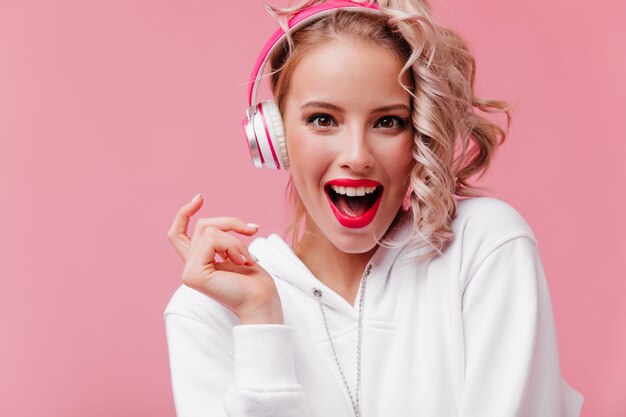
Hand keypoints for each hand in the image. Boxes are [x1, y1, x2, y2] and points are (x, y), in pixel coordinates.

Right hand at [167, 194, 282, 323]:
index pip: (178, 235)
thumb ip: (221, 238)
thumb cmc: (256, 281)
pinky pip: (212, 240)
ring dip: (236, 240)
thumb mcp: (237, 250)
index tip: (199, 198)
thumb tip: (220, 223)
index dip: (185, 214)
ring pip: (210, 231)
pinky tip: (242, 262)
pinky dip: (233, 245)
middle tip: (253, 230)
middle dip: (231, 223)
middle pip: (202, 225)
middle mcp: (189, 268)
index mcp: (198, 263)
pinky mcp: (195, 275)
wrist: (263, 302)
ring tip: (248, 258)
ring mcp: (189, 273)